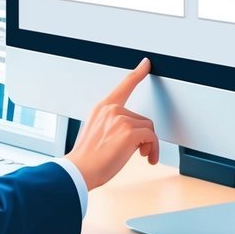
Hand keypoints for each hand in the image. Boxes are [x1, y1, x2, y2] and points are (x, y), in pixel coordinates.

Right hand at [66, 58, 157, 190]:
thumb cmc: (88, 157)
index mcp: (102, 108)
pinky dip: (154, 149)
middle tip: (140, 151)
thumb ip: (113, 125)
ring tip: (142, 156)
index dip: (137, 73)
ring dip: (150, 144)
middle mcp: (111, 110)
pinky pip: (152, 137)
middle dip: (144, 136)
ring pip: (148, 128)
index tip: (146, 63)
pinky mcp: (129, 131)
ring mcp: (120, 119)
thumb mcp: (97, 132)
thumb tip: (135, 133)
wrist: (80, 170)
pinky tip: (147, 158)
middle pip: (142, 118)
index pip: (124, 86)